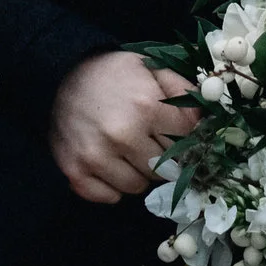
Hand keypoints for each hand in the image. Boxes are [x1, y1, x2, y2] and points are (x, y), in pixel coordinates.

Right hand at [48, 51, 196, 204]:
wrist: (61, 75)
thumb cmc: (113, 74)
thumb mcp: (150, 67)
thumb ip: (181, 90)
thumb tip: (203, 121)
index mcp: (146, 107)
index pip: (185, 140)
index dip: (184, 136)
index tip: (174, 132)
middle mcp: (122, 135)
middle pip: (163, 169)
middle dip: (161, 157)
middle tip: (149, 141)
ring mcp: (97, 156)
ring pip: (137, 187)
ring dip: (137, 173)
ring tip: (128, 152)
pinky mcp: (75, 172)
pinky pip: (109, 197)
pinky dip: (112, 186)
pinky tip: (110, 164)